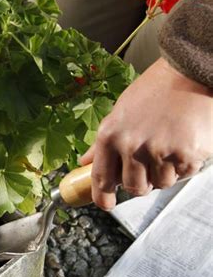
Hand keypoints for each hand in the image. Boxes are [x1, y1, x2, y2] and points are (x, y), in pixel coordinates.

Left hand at [79, 57, 212, 209]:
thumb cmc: (156, 90)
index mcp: (111, 135)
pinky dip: (184, 165)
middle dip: (141, 183)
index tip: (107, 204)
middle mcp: (132, 146)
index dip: (103, 198)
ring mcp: (160, 152)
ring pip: (161, 184)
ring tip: (169, 145)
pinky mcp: (186, 154)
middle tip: (149, 166)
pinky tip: (184, 143)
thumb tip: (85, 161)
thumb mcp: (121, 111)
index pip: (101, 178)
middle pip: (134, 188)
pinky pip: (183, 175)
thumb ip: (103, 141)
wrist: (190, 72)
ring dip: (165, 172)